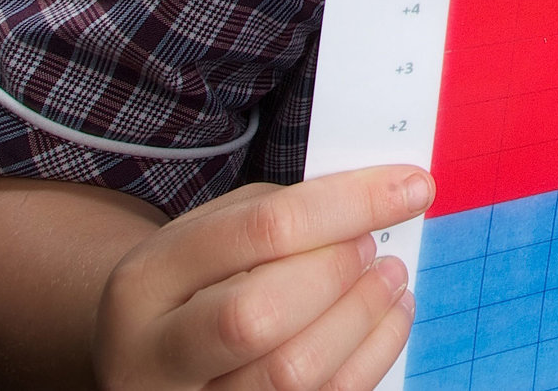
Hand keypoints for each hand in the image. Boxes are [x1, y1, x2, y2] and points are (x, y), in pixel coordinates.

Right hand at [94, 165, 430, 390]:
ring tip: (390, 278)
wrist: (147, 357)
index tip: (410, 186)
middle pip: (259, 315)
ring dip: (362, 316)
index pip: (261, 230)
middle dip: (337, 273)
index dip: (350, 204)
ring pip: (291, 373)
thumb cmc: (197, 284)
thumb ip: (279, 214)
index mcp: (146, 281)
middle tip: (374, 247)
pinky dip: (372, 356)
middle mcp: (154, 355)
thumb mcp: (211, 236)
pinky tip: (389, 318)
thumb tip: (374, 198)